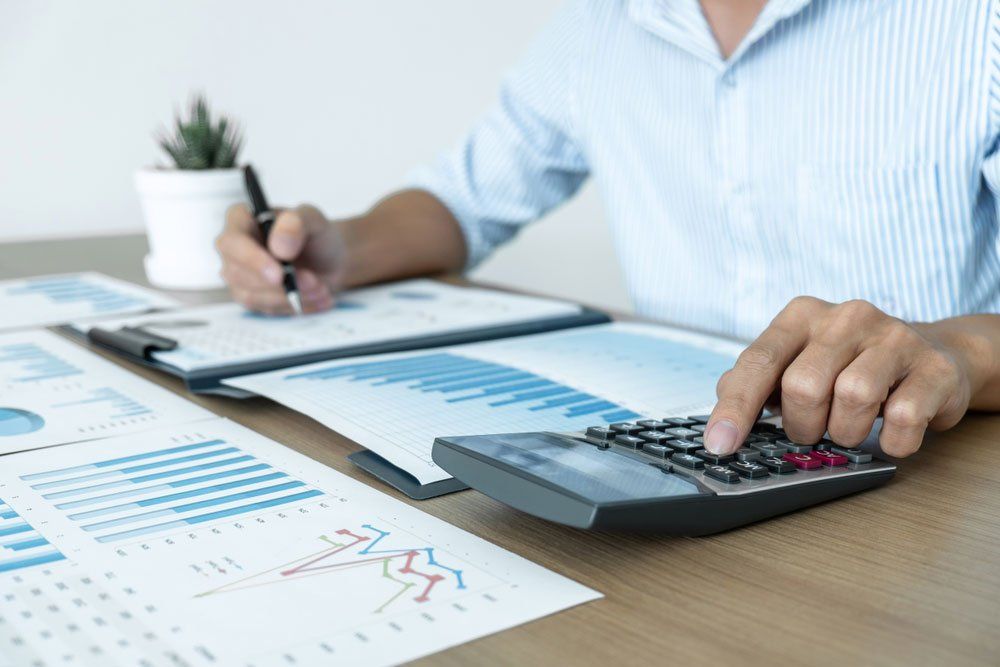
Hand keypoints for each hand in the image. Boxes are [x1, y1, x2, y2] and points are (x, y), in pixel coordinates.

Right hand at [216, 204, 346, 314]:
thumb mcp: (313, 219)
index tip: (279, 274)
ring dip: (290, 295)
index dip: (252, 260)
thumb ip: (296, 224)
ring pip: (252, 295)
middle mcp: (233, 249)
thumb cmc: (316, 234)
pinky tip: (317, 297)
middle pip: (238, 273)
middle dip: (278, 284)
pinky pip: (266, 308)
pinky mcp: (251, 297)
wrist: (330, 260)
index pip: (232, 242)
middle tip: (313, 282)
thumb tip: (278, 247)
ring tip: (321, 287)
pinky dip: (295, 305)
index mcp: (240, 219)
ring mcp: (238, 275)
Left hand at [704, 297, 977, 457]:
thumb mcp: (798, 361)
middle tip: (811, 431)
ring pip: (853, 398)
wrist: (935, 353)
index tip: (719, 445)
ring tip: (851, 427)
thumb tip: (722, 417)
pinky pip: (904, 419)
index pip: (759, 362)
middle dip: (801, 425)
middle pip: (803, 386)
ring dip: (846, 432)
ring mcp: (895, 337)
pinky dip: (892, 441)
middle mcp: (846, 317)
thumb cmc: (849, 364)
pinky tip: (891, 432)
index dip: (736, 408)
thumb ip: (757, 382)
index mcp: (801, 316)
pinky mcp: (935, 367)